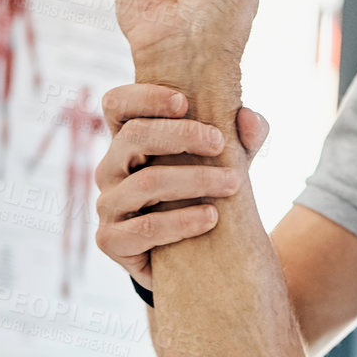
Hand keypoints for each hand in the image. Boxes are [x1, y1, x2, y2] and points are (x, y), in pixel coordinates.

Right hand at [94, 83, 270, 290]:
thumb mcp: (227, 161)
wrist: (193, 258)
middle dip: (182, 135)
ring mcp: (108, 204)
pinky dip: (182, 222)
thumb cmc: (205, 195)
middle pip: (133, 136)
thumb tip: (248, 118)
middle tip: (219, 143)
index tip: (184, 102)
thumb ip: (243, 137)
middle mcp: (110, 168)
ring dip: (194, 181)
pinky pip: (145, 228)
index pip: (117, 104)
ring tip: (233, 184)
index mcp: (128, 141)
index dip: (144, 97)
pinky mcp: (111, 240)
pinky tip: (211, 218)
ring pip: (145, 183)